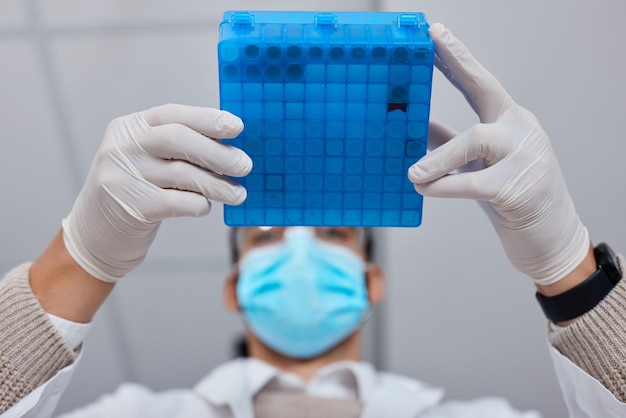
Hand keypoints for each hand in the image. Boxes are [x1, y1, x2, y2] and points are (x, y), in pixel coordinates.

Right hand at [62, 104, 250, 281]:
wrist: (94, 236)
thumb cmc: (135, 193)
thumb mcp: (146, 161)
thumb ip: (179, 150)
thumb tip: (232, 146)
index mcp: (130, 127)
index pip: (173, 115)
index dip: (208, 119)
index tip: (238, 127)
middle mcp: (122, 147)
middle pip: (178, 139)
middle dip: (217, 152)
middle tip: (245, 165)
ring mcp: (122, 176)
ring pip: (181, 174)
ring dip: (217, 185)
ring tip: (238, 194)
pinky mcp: (129, 207)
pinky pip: (177, 202)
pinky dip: (198, 204)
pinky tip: (205, 207)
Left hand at [409, 24, 588, 284]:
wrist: (552, 240)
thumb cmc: (512, 199)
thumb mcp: (480, 166)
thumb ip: (451, 146)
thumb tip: (418, 128)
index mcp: (510, 122)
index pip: (481, 83)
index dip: (457, 59)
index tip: (435, 35)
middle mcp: (521, 130)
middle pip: (487, 88)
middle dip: (458, 63)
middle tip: (431, 43)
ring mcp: (526, 156)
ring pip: (476, 138)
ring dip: (439, 157)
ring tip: (412, 173)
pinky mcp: (520, 188)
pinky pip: (474, 182)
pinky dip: (444, 185)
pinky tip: (424, 188)